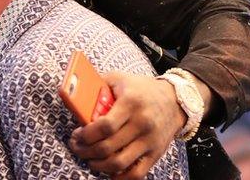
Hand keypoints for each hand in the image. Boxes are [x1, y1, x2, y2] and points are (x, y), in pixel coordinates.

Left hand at [69, 72, 185, 178]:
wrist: (175, 100)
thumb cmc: (141, 89)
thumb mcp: (119, 79)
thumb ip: (98, 85)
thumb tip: (74, 93)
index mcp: (131, 103)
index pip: (105, 126)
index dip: (87, 135)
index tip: (77, 134)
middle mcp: (142, 123)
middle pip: (108, 147)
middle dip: (86, 150)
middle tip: (76, 147)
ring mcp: (150, 141)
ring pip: (119, 163)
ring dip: (97, 165)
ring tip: (88, 159)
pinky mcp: (155, 154)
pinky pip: (136, 174)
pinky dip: (119, 177)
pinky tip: (107, 171)